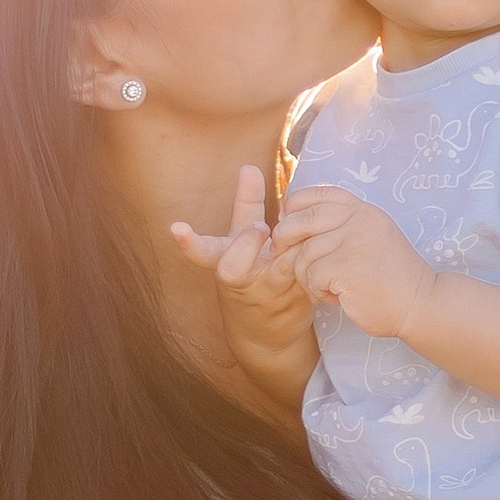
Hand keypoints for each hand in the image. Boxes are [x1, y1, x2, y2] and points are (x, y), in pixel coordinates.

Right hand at [172, 165, 313, 385]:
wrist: (269, 333)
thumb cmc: (254, 274)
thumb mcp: (244, 241)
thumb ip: (247, 206)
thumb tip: (248, 166)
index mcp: (224, 261)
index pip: (204, 250)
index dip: (189, 242)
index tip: (176, 228)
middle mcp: (241, 279)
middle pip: (233, 266)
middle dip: (245, 245)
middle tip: (260, 228)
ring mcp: (266, 293)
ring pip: (278, 269)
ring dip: (290, 250)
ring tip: (299, 237)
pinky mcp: (293, 301)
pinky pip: (304, 275)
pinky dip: (313, 257)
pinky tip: (323, 241)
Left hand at [271, 185, 437, 340]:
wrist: (421, 304)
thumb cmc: (390, 278)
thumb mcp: (370, 238)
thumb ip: (341, 225)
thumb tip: (290, 221)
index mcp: (363, 209)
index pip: (315, 195)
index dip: (294, 209)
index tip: (291, 227)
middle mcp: (359, 219)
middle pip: (300, 220)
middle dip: (285, 241)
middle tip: (287, 260)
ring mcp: (354, 241)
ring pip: (303, 254)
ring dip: (306, 276)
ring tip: (326, 288)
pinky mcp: (346, 266)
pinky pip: (312, 276)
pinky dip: (318, 291)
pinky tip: (334, 297)